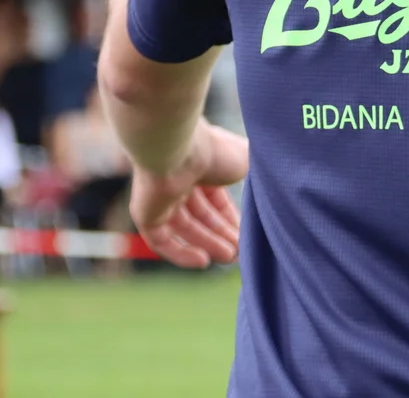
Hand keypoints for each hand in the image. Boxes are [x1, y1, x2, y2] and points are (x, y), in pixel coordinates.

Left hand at [129, 117, 247, 268]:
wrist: (176, 146)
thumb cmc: (214, 150)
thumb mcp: (247, 161)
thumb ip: (256, 178)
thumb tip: (265, 194)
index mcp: (201, 166)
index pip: (215, 200)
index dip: (231, 219)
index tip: (248, 235)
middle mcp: (179, 180)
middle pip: (201, 216)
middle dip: (221, 234)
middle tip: (240, 252)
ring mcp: (159, 197)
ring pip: (184, 229)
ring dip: (207, 244)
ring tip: (229, 257)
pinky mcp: (144, 213)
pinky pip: (161, 240)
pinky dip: (180, 253)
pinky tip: (203, 261)